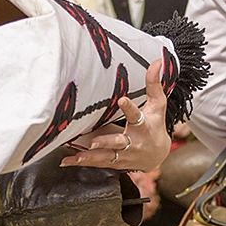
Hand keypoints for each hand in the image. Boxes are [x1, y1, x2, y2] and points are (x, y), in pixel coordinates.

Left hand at [61, 58, 171, 172]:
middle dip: (106, 142)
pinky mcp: (115, 163)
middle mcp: (133, 142)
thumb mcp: (157, 105)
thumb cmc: (155, 125)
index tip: (122, 100)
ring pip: (106, 157)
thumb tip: (157, 61)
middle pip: (119, 142)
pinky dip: (82, 163)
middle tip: (93, 141)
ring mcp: (123, 155)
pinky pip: (97, 163)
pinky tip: (67, 161)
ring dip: (90, 157)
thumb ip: (154, 84)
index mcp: (143, 126)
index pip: (136, 115)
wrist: (158, 155)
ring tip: (76, 157)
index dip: (129, 108)